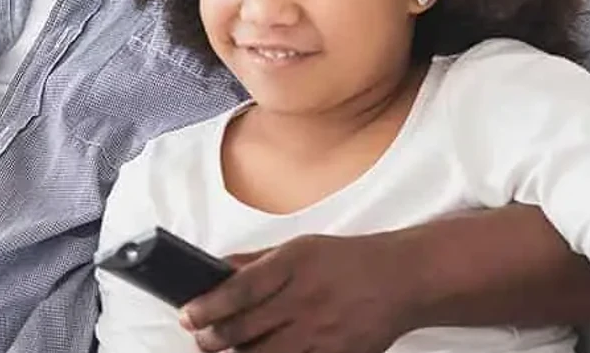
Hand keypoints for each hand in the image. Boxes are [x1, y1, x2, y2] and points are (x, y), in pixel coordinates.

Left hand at [179, 233, 413, 352]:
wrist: (402, 280)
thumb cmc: (346, 261)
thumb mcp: (299, 248)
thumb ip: (256, 262)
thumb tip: (216, 270)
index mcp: (293, 265)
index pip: (239, 289)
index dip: (208, 306)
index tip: (187, 314)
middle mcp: (305, 298)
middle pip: (246, 327)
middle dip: (213, 338)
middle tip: (200, 338)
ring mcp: (322, 330)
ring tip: (222, 351)